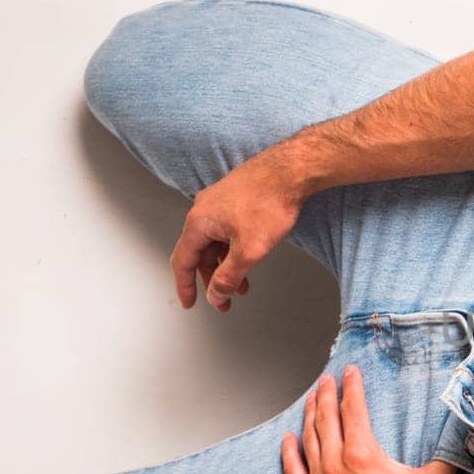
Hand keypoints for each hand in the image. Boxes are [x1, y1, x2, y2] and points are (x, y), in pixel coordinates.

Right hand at [171, 153, 304, 310]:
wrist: (291, 170)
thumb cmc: (269, 202)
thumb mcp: (249, 250)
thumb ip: (229, 276)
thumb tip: (216, 294)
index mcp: (198, 223)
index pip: (183, 262)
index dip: (185, 286)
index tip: (189, 303)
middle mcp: (203, 210)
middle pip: (200, 253)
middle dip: (211, 279)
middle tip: (223, 299)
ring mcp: (218, 202)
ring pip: (215, 242)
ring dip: (225, 265)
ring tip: (243, 284)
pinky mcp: (234, 197)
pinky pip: (226, 230)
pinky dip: (233, 248)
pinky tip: (249, 257)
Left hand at [281, 365, 458, 473]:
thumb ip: (447, 456)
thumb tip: (466, 432)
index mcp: (364, 456)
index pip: (354, 410)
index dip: (353, 387)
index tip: (351, 372)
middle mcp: (336, 466)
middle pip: (327, 419)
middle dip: (327, 395)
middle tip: (327, 379)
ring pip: (309, 441)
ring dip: (309, 417)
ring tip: (311, 400)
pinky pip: (294, 473)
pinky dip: (290, 453)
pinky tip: (288, 440)